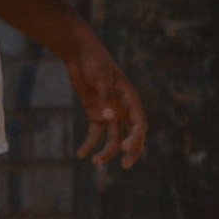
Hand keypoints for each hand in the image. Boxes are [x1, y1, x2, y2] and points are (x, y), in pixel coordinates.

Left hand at [64, 31, 147, 168]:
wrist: (78, 52)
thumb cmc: (94, 61)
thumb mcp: (100, 76)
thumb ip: (105, 96)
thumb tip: (109, 118)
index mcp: (130, 99)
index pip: (139, 123)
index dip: (136, 138)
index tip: (127, 148)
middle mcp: (123, 108)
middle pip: (131, 134)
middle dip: (131, 150)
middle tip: (126, 165)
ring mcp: (109, 111)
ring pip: (113, 137)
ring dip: (107, 150)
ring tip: (95, 161)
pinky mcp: (95, 112)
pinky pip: (95, 132)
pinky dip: (90, 143)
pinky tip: (81, 154)